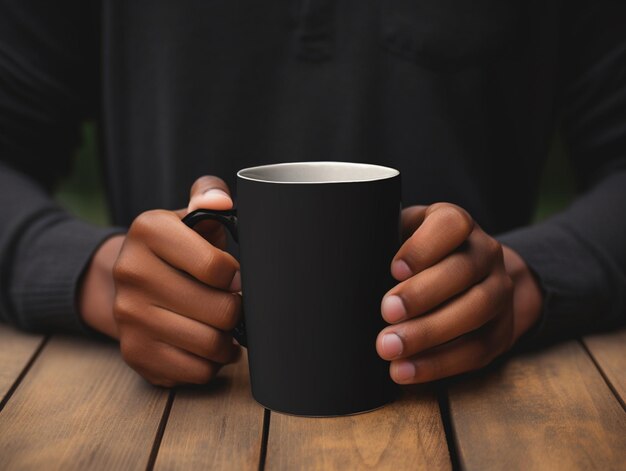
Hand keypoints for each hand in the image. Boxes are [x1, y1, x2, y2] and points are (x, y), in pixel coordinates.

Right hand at [80, 176, 242, 386]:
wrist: (130, 280)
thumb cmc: (178, 248)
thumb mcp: (191, 216)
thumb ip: (209, 198)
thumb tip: (221, 200)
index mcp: (149, 231)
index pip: (218, 267)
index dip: (236, 276)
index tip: (232, 275)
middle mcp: (131, 272)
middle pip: (220, 310)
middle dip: (236, 310)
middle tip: (232, 303)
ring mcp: (129, 316)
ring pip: (211, 344)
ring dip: (228, 340)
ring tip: (225, 326)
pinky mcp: (134, 352)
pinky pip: (195, 371)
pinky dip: (211, 363)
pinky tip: (207, 346)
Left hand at [375, 203, 542, 383]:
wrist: (472, 280)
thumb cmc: (421, 257)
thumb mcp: (405, 237)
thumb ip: (386, 243)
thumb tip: (346, 265)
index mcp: (458, 224)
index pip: (451, 225)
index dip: (424, 247)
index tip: (394, 269)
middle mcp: (486, 253)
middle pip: (463, 270)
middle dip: (422, 295)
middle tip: (386, 312)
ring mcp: (500, 291)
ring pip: (475, 311)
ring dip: (429, 333)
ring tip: (390, 348)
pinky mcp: (502, 330)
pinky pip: (476, 350)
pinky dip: (438, 364)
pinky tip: (406, 370)